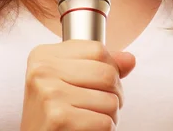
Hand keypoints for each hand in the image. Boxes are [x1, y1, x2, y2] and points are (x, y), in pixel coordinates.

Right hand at [20, 39, 136, 130]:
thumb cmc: (52, 112)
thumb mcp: (67, 80)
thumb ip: (98, 65)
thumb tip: (130, 59)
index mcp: (44, 55)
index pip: (98, 49)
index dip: (110, 69)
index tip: (100, 84)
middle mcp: (43, 70)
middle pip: (107, 74)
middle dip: (115, 94)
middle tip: (101, 106)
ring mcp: (50, 94)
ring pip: (111, 100)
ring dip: (110, 116)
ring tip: (92, 119)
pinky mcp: (59, 118)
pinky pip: (105, 122)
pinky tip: (87, 130)